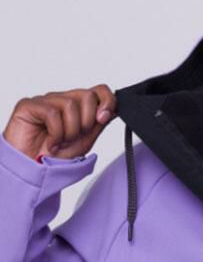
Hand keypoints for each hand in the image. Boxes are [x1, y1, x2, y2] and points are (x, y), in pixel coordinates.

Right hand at [2, 85, 116, 160]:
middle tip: (74, 137)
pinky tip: (50, 141)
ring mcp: (46, 101)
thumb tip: (113, 109)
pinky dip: (56, 132)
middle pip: (88, 95)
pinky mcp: (29, 105)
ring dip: (70, 131)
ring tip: (60, 142)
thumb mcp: (85, 140)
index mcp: (77, 107)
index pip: (98, 90)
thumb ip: (98, 123)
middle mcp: (62, 100)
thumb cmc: (55, 156)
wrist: (34, 170)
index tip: (103, 118)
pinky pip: (52, 112)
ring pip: (70, 104)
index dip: (107, 101)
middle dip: (86, 122)